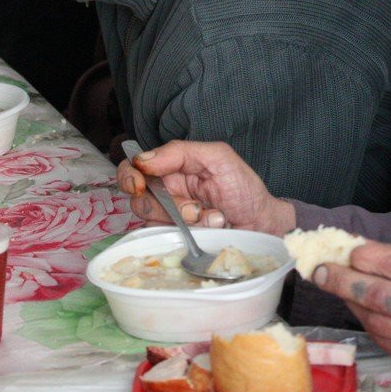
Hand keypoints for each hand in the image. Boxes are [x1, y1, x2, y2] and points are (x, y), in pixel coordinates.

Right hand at [116, 140, 295, 234]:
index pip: (134, 167)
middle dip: (169, 206)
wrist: (261, 224)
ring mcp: (168, 219)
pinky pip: (164, 239)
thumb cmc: (243, 188)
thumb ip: (180, 152)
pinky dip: (189, 235)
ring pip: (153, 221)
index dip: (129, 176)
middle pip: (139, 198)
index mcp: (171, 168)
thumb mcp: (218, 158)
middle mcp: (165, 193)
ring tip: (213, 219)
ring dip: (185, 220)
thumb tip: (143, 159)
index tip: (140, 184)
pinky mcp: (174, 240)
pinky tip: (210, 230)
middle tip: (195, 209)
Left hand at [314, 240, 390, 379]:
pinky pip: (381, 339)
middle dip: (342, 281)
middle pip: (379, 297)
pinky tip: (360, 305)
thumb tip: (363, 249)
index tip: (347, 250)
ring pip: (374, 321)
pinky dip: (366, 320)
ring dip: (349, 301)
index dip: (366, 257)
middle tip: (321, 270)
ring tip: (336, 284)